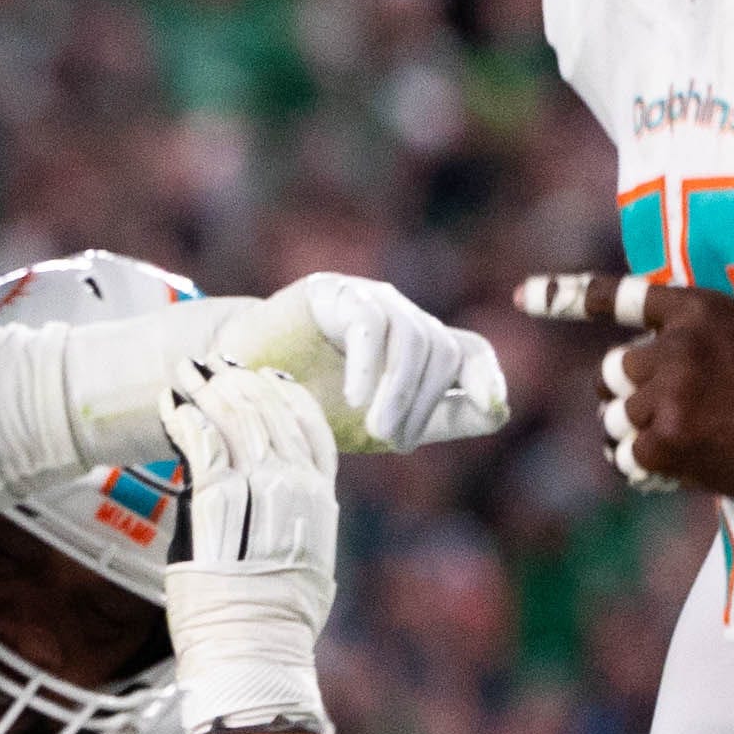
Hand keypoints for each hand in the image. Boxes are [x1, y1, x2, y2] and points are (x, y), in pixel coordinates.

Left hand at [161, 371, 338, 733]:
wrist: (254, 649)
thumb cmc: (270, 620)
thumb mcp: (303, 564)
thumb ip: (288, 522)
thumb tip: (265, 498)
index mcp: (321, 504)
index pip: (312, 433)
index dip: (289, 399)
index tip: (270, 376)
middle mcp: (297, 492)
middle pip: (272, 419)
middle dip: (240, 384)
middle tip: (213, 363)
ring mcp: (261, 496)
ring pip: (237, 426)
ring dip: (208, 393)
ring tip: (186, 372)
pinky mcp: (221, 506)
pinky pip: (204, 449)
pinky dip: (186, 422)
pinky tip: (172, 407)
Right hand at [248, 272, 512, 452]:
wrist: (235, 388)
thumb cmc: (308, 408)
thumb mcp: (380, 424)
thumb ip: (436, 420)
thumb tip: (498, 411)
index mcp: (417, 348)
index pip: (470, 351)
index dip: (488, 376)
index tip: (493, 405)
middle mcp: (401, 317)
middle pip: (442, 350)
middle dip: (424, 400)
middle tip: (393, 441)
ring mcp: (368, 300)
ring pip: (412, 338)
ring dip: (399, 391)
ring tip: (374, 429)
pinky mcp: (333, 292)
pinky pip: (370, 323)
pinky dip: (368, 365)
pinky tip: (353, 397)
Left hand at [517, 273, 733, 500]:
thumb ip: (687, 339)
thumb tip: (626, 370)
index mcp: (698, 309)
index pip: (623, 297)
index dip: (566, 295)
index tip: (519, 295)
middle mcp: (676, 344)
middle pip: (611, 373)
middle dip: (629, 398)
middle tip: (670, 417)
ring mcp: (668, 392)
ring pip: (613, 417)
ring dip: (634, 435)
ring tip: (681, 443)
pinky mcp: (666, 438)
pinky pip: (625, 455)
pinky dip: (643, 466)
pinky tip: (676, 468)